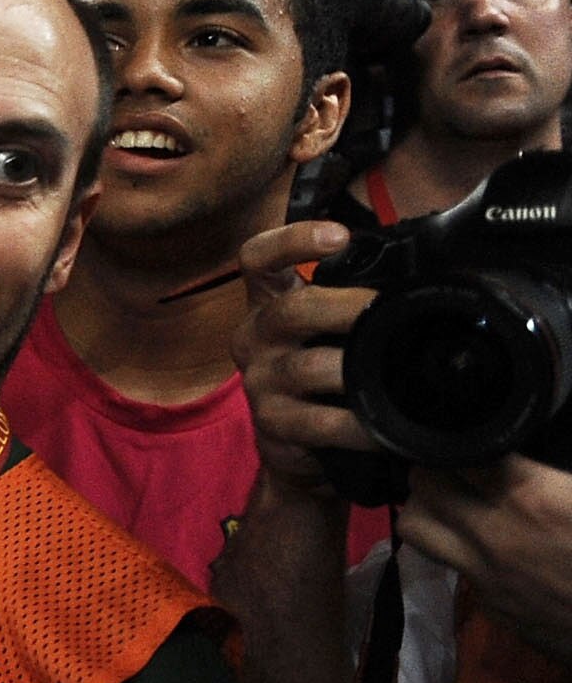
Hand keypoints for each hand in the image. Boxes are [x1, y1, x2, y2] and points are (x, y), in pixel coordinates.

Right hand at [233, 221, 375, 489]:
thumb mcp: (324, 332)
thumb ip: (351, 304)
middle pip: (291, 310)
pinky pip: (319, 423)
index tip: (338, 236)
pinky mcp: (273, 424)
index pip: (258, 259)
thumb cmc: (323, 375)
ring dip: (356, 371)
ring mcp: (260, 381)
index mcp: (267, 303)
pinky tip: (381, 429)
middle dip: (346, 307)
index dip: (291, 241)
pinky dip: (356, 426)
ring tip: (394, 376)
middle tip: (387, 311)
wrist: (295, 446)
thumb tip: (426, 278)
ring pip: (307, 368)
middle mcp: (255, 337)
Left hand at [399, 456, 571, 660]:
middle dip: (433, 476)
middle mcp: (493, 536)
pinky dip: (467, 557)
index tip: (472, 445)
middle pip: (420, 492)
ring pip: (419, 534)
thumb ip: (556, 477)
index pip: (452, 456)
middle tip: (456, 473)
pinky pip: (458, 571)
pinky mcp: (493, 608)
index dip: (457, 446)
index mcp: (527, 497)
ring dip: (432, 515)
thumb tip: (538, 463)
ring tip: (459, 509)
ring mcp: (486, 577)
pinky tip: (499, 554)